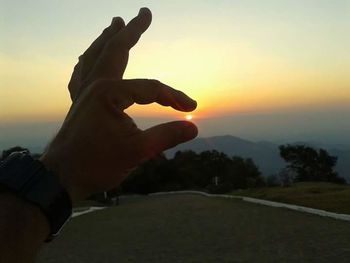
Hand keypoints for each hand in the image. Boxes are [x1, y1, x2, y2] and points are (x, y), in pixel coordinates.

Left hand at [40, 8, 197, 202]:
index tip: (191, 106)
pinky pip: (82, 73)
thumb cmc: (96, 164)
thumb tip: (194, 128)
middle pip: (115, 50)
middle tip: (144, 13)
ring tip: (114, 24)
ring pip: (95, 57)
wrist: (61, 177)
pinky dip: (88, 60)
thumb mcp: (137, 151)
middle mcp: (94, 86)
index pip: (150, 88)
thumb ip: (166, 136)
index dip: (173, 96)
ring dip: (106, 40)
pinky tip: (89, 57)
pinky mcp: (79, 103)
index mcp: (109, 93)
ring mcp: (83, 92)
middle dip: (132, 31)